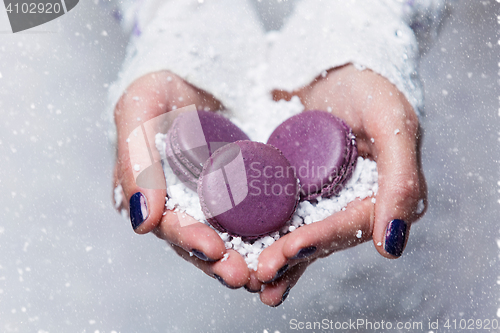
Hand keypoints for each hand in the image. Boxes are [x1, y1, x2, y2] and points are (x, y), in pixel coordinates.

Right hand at [112, 71, 248, 287]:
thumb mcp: (139, 109)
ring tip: (266, 275)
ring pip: (230, 238)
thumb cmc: (161, 87)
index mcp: (154, 192)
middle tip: (244, 276)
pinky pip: (256, 217)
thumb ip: (134, 159)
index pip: (169, 223)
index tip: (211, 249)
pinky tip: (284, 251)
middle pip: (201, 240)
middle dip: (221, 262)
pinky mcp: (244, 190)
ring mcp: (216, 198)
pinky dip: (268, 236)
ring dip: (246, 259)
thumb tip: (142, 220)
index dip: (188, 239)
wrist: (200, 71)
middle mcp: (185, 202)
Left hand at [253, 64, 426, 305]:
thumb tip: (390, 246)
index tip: (284, 254)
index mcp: (382, 194)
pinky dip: (265, 233)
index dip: (317, 241)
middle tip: (258, 276)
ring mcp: (323, 196)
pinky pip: (280, 212)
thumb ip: (401, 182)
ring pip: (300, 233)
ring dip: (277, 259)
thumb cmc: (371, 85)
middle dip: (290, 258)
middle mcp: (352, 201)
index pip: (348, 224)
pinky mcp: (297, 186)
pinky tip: (245, 253)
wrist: (334, 61)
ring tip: (251, 280)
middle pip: (320, 237)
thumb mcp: (393, 123)